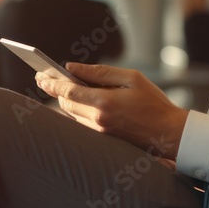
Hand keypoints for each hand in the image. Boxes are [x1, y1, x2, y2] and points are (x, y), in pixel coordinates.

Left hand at [35, 64, 187, 157]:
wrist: (169, 133)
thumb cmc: (154, 102)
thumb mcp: (131, 78)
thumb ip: (100, 72)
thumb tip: (72, 68)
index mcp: (104, 102)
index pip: (68, 92)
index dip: (51, 83)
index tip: (39, 74)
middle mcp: (98, 120)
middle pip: (66, 104)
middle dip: (54, 90)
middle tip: (43, 77)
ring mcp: (99, 132)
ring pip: (72, 114)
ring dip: (65, 100)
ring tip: (58, 85)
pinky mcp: (103, 139)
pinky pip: (82, 122)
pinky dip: (77, 110)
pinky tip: (76, 100)